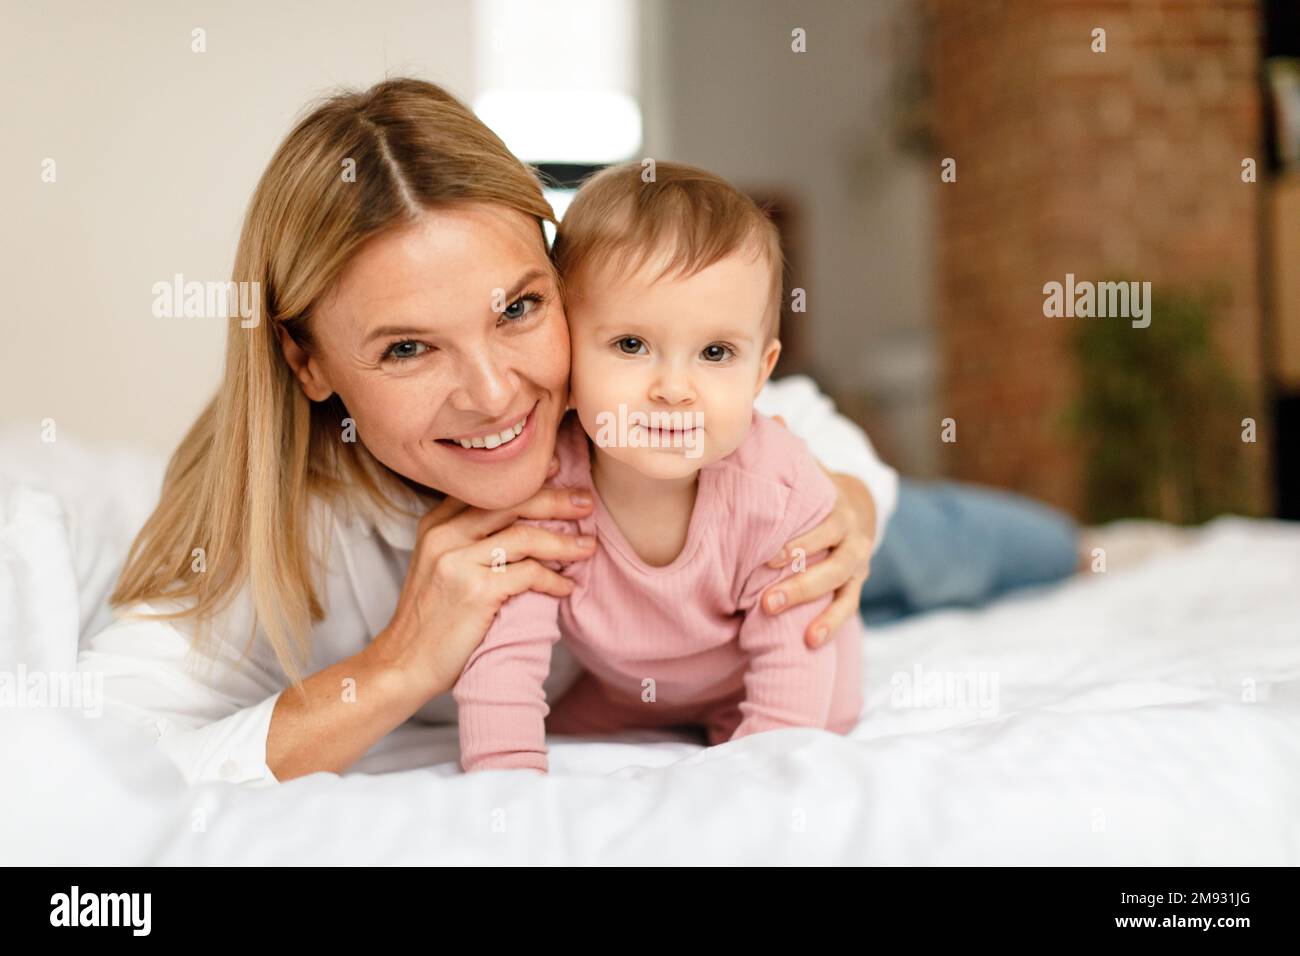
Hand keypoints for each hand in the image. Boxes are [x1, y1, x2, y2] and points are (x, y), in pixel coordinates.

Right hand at [366, 461, 596, 699]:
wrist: (403, 663)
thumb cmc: (430, 619)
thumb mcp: (437, 566)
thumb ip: (466, 539)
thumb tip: (521, 522)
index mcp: (435, 525)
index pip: (486, 489)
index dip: (526, 478)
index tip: (558, 470)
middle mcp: (444, 536)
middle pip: (510, 502)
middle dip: (555, 500)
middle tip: (586, 503)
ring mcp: (458, 562)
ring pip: (525, 536)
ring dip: (564, 542)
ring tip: (588, 547)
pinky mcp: (475, 590)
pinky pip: (529, 574)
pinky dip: (554, 579)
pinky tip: (566, 586)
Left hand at [761, 417, 876, 647]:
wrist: (858, 504)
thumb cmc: (816, 488)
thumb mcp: (808, 467)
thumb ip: (790, 450)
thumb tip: (771, 416)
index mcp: (840, 511)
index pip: (825, 530)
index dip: (802, 543)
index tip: (772, 558)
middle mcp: (854, 541)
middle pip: (832, 567)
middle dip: (801, 586)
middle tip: (765, 602)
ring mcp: (857, 567)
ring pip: (842, 592)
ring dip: (817, 613)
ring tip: (793, 633)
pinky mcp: (854, 587)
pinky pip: (847, 609)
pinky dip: (831, 626)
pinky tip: (809, 645)